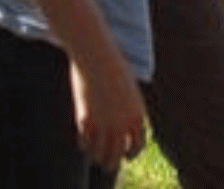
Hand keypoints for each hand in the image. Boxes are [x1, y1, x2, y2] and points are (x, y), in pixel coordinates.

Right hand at [69, 57, 146, 171]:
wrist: (97, 58)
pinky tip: (84, 147)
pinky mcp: (86, 120)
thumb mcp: (129, 90)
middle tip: (109, 164)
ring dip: (99, 159)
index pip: (139, 144)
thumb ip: (130, 109)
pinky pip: (85, 143)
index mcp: (138, 114)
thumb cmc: (114, 69)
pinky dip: (85, 147)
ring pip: (101, 154)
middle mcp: (123, 123)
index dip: (133, 152)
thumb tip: (127, 125)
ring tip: (96, 160)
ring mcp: (103, 123)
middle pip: (119, 154)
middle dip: (114, 161)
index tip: (128, 155)